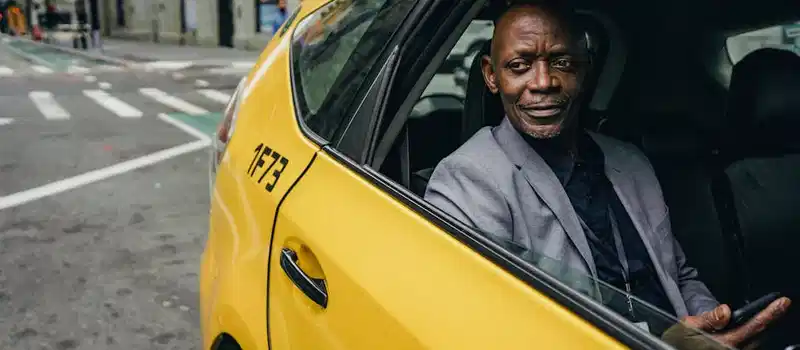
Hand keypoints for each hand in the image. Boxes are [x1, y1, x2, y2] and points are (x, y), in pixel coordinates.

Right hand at [675, 297, 790, 348]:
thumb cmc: (676, 343)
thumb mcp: (686, 327)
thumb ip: (708, 318)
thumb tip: (726, 310)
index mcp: (724, 342)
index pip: (754, 325)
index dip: (770, 313)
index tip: (782, 303)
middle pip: (760, 335)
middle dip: (770, 320)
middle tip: (780, 306)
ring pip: (756, 341)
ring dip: (762, 328)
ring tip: (767, 315)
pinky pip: (749, 345)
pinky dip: (754, 335)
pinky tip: (752, 329)